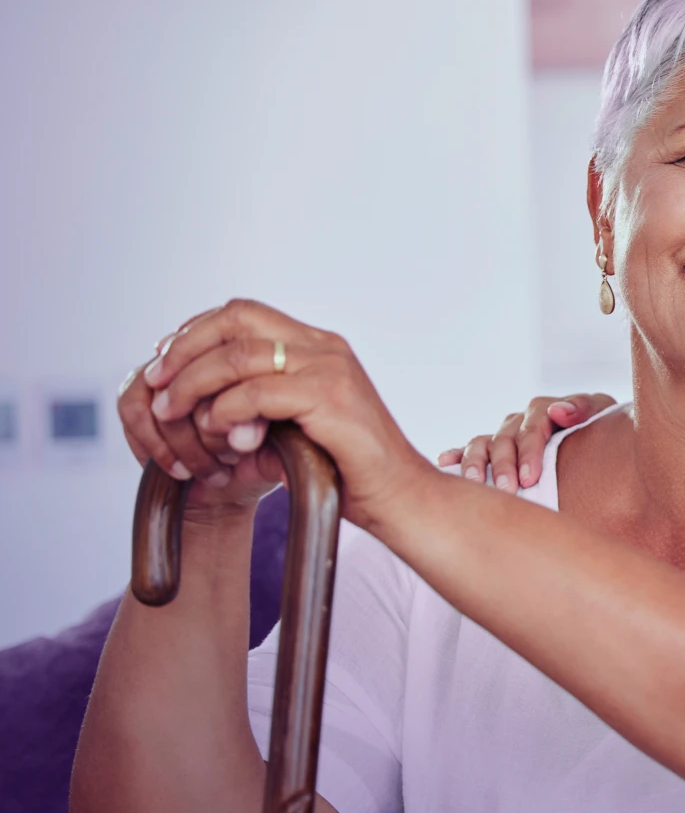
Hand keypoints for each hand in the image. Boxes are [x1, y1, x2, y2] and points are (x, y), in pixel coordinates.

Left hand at [132, 299, 430, 530]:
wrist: (399, 498)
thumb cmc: (348, 472)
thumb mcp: (294, 427)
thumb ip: (256, 407)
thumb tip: (199, 406)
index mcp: (318, 347)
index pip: (244, 314)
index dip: (196, 333)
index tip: (165, 365)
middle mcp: (324, 347)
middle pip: (237, 318)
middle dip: (185, 348)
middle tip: (156, 382)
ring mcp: (330, 368)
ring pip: (240, 354)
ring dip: (194, 382)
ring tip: (172, 412)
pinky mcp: (331, 397)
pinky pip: (257, 393)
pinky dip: (226, 411)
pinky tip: (216, 433)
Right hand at [437, 393, 616, 491]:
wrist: (600, 444)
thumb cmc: (602, 429)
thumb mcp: (601, 413)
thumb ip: (584, 408)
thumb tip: (557, 411)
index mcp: (545, 411)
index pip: (532, 425)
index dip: (529, 450)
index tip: (530, 477)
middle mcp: (520, 422)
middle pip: (504, 438)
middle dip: (504, 464)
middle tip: (509, 490)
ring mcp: (505, 437)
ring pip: (483, 444)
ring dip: (476, 463)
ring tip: (475, 483)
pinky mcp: (494, 453)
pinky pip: (470, 451)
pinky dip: (457, 455)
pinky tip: (446, 462)